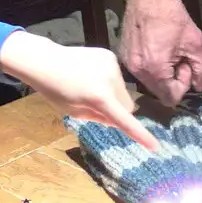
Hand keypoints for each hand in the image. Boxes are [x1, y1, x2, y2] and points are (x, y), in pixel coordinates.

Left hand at [0, 31, 154, 149]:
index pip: (124, 121)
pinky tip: (92, 75)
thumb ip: (99, 117)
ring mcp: (112, 65)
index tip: (155, 146)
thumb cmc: (56, 91)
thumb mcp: (75, 112)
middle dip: (118, 111)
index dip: (140, 135)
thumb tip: (117, 119)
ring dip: (113, 95)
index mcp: (98, 98)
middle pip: (127, 106)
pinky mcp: (110, 56)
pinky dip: (110, 81)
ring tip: (90, 88)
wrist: (46, 61)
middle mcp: (110, 79)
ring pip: (124, 91)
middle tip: (97, 108)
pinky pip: (118, 77)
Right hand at [119, 0, 201, 107]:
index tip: (186, 65)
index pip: (171, 98)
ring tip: (167, 52)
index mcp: (155, 69)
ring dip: (161, 74)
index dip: (183, 85)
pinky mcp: (122, 56)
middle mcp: (137, 71)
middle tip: (178, 58)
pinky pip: (140, 71)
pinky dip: (150, 66)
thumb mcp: (195, 43)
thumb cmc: (173, 16)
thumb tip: (198, 86)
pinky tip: (155, 47)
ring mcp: (127, 63)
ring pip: (149, 83)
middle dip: (172, 80)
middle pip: (159, 92)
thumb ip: (201, 69)